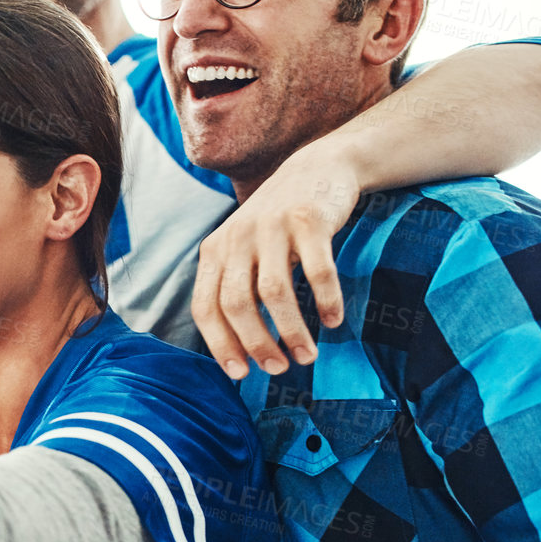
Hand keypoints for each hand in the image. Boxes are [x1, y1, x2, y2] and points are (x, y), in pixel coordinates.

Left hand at [190, 143, 360, 378]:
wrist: (317, 168)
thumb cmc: (279, 225)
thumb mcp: (243, 249)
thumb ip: (234, 288)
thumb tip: (238, 352)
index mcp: (215, 250)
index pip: (206, 306)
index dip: (220, 344)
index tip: (241, 374)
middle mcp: (237, 238)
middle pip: (238, 304)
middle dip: (257, 344)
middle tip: (278, 368)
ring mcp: (272, 227)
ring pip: (274, 292)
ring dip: (292, 331)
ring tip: (307, 355)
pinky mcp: (308, 220)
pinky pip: (318, 271)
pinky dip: (327, 300)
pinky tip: (334, 321)